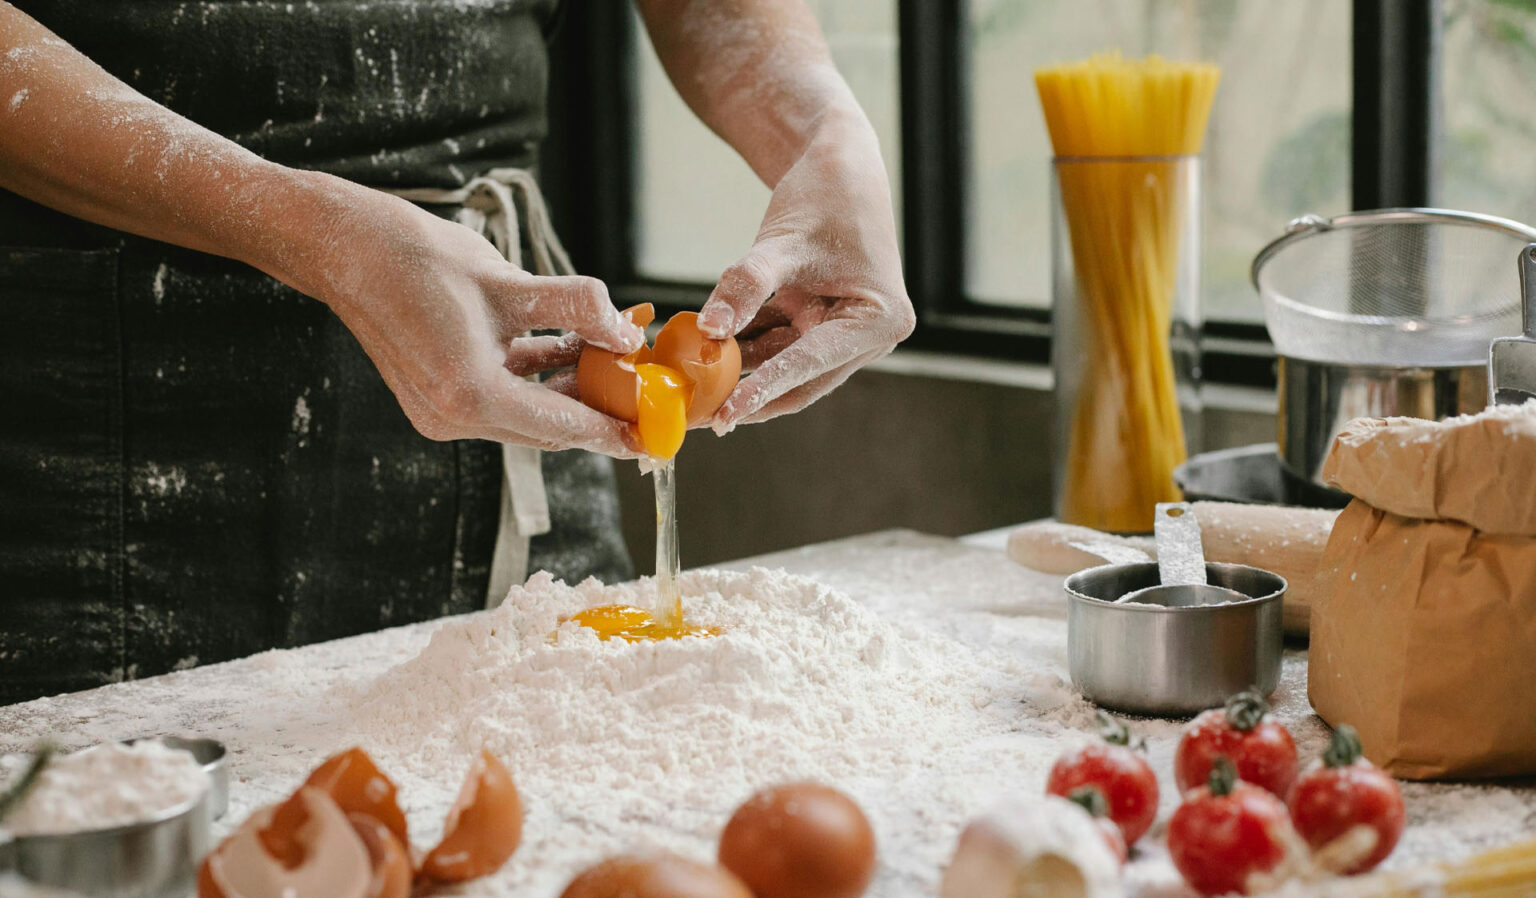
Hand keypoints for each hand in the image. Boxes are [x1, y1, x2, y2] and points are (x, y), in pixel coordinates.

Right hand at [298, 177, 645, 456]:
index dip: (611, 430)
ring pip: (526, 413)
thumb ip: (576, 307)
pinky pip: (502, 397)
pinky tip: (572, 348)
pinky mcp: (438, 397)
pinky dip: (536, 378)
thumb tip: (626, 331)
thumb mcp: (510, 280)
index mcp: (469, 394)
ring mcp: (441, 412)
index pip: (559, 426)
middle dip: (596, 407)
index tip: (652, 437)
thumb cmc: (417, 258)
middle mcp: (452, 416)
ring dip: (568, 388)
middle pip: (545, 427)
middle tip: (643, 390)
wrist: (346, 248)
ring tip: (613, 356)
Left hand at [697, 112, 913, 431]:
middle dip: (752, 396)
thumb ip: (745, 287)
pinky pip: (779, 343)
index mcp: (879, 318)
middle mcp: (870, 334)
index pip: (811, 362)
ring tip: (695, 391)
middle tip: (704, 419)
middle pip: (803, 380)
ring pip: (786, 365)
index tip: (726, 415)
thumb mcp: (782, 242)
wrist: (836, 161)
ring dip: (743, 373)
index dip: (765, 389)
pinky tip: (705, 355)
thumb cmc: (823, 194)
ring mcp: (846, 331)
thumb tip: (708, 330)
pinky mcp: (822, 322)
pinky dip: (746, 347)